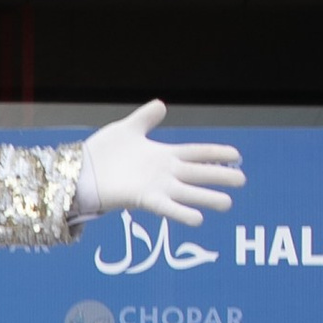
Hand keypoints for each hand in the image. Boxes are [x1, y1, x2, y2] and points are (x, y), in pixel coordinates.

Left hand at [74, 100, 246, 227]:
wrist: (80, 170)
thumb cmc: (102, 152)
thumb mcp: (127, 128)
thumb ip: (146, 118)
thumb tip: (162, 104)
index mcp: (163, 155)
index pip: (196, 152)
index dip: (215, 153)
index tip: (236, 154)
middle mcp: (164, 173)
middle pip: (198, 173)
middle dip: (220, 176)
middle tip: (242, 180)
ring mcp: (156, 187)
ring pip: (188, 192)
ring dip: (207, 197)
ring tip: (227, 203)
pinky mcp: (144, 199)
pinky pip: (167, 207)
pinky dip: (181, 213)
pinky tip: (198, 219)